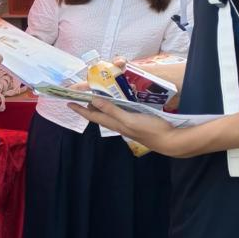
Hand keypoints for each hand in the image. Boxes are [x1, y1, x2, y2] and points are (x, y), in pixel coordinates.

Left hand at [67, 97, 203, 157]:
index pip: (92, 116)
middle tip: (80, 96)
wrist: (170, 141)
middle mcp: (118, 124)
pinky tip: (117, 102)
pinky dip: (114, 107)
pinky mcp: (136, 122)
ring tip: (95, 97)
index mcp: (115, 123)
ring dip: (101, 106)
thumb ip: (112, 110)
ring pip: (109, 114)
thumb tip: (93, 101)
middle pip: (99, 115)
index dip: (80, 110)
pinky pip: (119, 113)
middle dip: (88, 106)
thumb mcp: (129, 119)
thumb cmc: (150, 129)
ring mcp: (127, 124)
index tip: (68, 103)